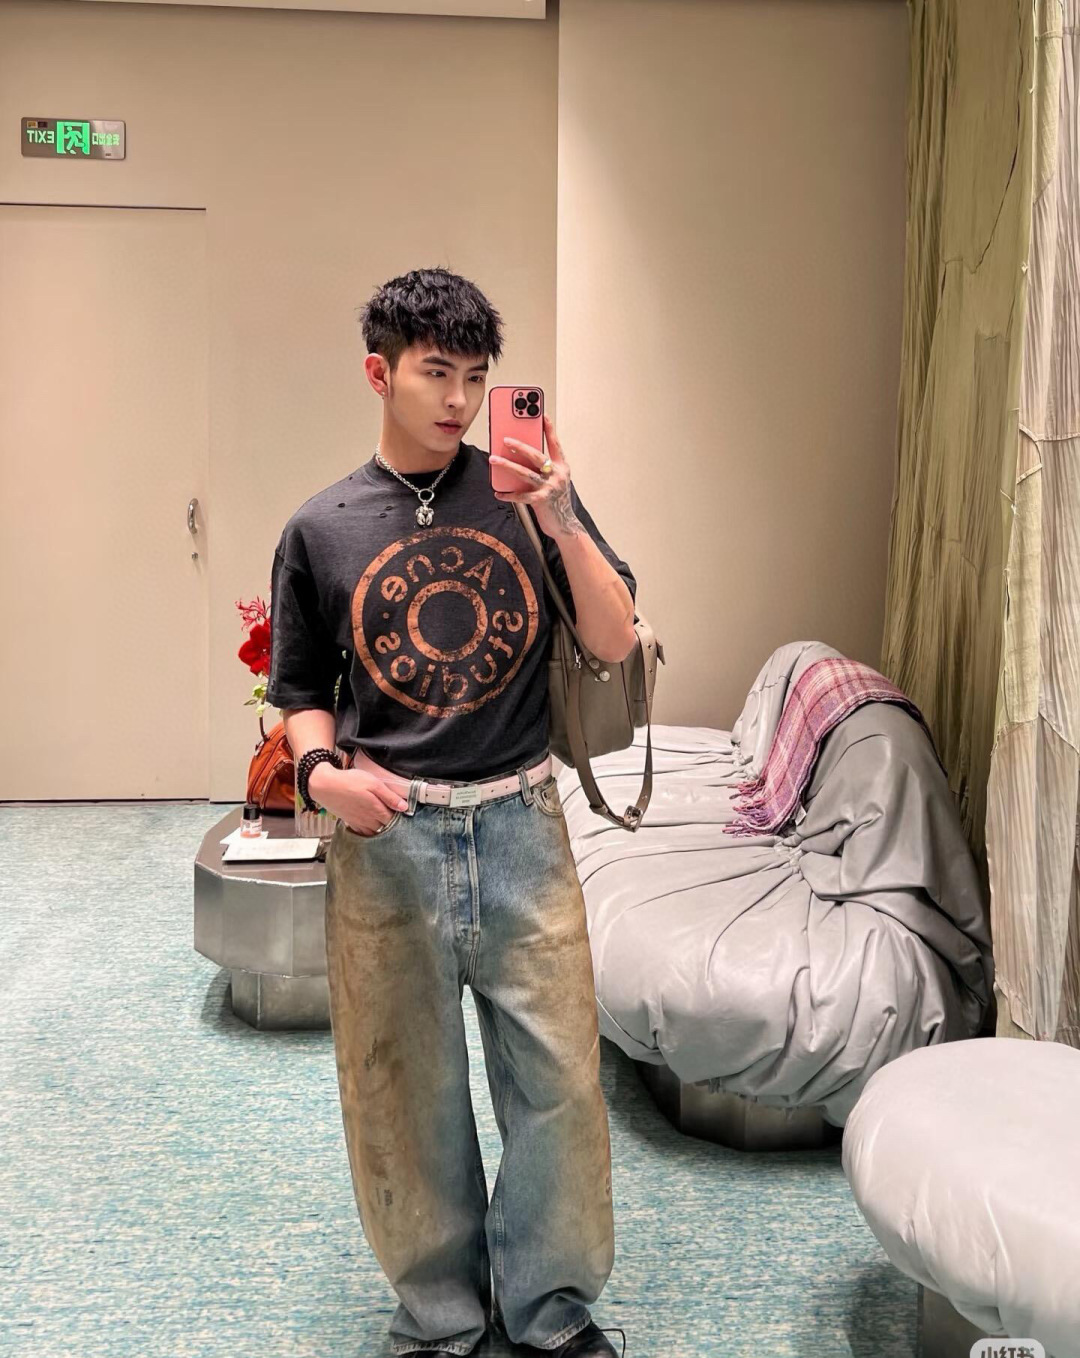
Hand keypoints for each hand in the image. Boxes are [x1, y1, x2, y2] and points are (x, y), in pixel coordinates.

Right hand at [309, 763, 407, 835]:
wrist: (325, 786)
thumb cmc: (349, 781)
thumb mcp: (373, 784)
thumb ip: (389, 797)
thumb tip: (405, 807)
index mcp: (377, 810)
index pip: (394, 820)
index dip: (401, 818)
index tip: (405, 814)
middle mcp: (368, 820)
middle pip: (385, 829)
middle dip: (393, 826)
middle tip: (398, 819)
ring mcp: (358, 823)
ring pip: (375, 833)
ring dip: (381, 830)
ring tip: (385, 822)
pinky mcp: (350, 822)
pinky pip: (363, 833)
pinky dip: (369, 833)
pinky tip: (372, 827)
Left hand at [489, 413, 581, 538]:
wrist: (564, 524)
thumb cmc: (556, 500)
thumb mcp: (553, 480)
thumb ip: (541, 469)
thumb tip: (519, 458)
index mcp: (561, 466)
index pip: (555, 444)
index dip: (548, 429)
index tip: (541, 415)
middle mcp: (557, 474)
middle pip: (536, 455)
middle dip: (519, 446)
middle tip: (504, 440)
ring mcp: (550, 487)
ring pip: (525, 472)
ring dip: (507, 465)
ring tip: (493, 460)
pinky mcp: (542, 500)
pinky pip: (521, 495)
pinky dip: (508, 494)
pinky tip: (498, 493)